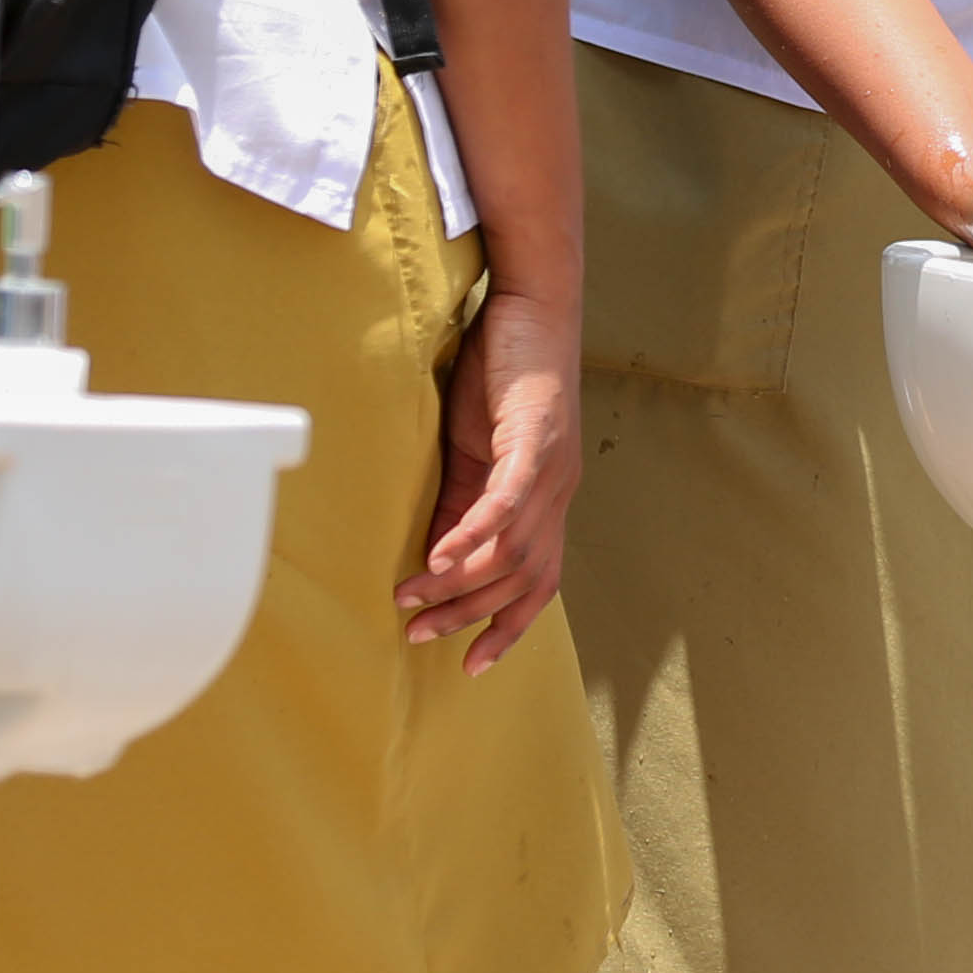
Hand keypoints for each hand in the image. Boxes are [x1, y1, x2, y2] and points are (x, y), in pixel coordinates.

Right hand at [397, 277, 578, 675]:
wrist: (533, 306)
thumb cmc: (505, 372)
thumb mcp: (477, 449)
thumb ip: (463, 501)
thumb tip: (438, 556)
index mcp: (548, 500)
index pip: (538, 582)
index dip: (509, 626)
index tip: (472, 666)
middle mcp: (559, 493)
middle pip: (522, 577)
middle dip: (471, 614)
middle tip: (420, 635)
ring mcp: (552, 468)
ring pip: (511, 548)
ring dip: (460, 580)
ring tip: (413, 598)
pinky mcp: (535, 437)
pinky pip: (508, 499)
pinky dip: (475, 534)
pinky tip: (441, 556)